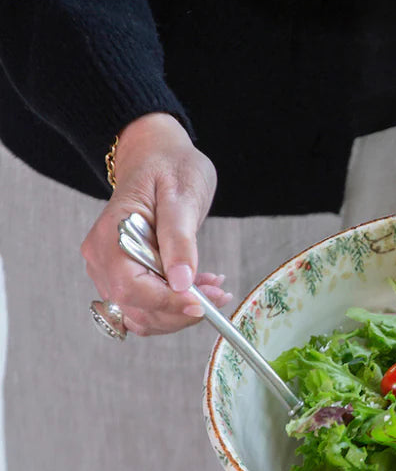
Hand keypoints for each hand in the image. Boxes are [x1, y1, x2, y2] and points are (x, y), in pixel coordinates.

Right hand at [81, 112, 230, 335]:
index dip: (167, 303)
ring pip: (142, 315)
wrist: (156, 156)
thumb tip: (181, 282)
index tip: (203, 303)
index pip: (131, 288)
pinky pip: (146, 305)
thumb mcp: (182, 197)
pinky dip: (175, 306)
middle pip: (136, 309)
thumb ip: (180, 240)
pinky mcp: (124, 275)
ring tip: (213, 288)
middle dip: (180, 311)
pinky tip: (200, 287)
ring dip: (180, 312)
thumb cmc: (169, 168)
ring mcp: (110, 270)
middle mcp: (102, 259)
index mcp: (110, 237)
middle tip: (218, 293)